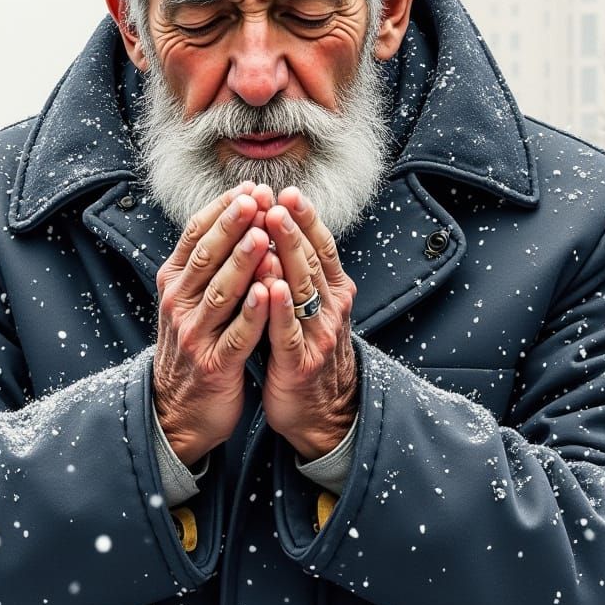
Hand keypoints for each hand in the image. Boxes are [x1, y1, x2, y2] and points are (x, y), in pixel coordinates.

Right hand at [153, 182, 272, 465]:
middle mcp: (179, 304)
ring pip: (221, 292)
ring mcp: (195, 335)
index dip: (222, 210)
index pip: (196, 236)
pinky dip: (252, 312)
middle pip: (206, 257)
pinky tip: (268, 291)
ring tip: (263, 235)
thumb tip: (230, 211)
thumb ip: (205, 262)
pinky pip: (237, 334)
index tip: (250, 187)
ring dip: (242, 262)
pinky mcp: (215, 365)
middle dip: (233, 225)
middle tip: (257, 197)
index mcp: (175, 283)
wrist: (178, 409)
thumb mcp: (189, 300)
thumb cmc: (195, 344)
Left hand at [258, 187, 358, 460]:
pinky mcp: (300, 363)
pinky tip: (271, 286)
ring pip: (302, 288)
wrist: (322, 413)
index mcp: (333, 292)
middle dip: (292, 227)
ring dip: (286, 255)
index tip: (289, 191)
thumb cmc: (307, 350)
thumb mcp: (312, 307)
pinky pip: (288, 331)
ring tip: (271, 226)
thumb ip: (301, 272)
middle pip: (311, 259)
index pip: (321, 246)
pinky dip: (280, 308)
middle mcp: (331, 308)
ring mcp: (318, 335)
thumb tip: (280, 227)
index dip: (306, 218)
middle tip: (277, 199)